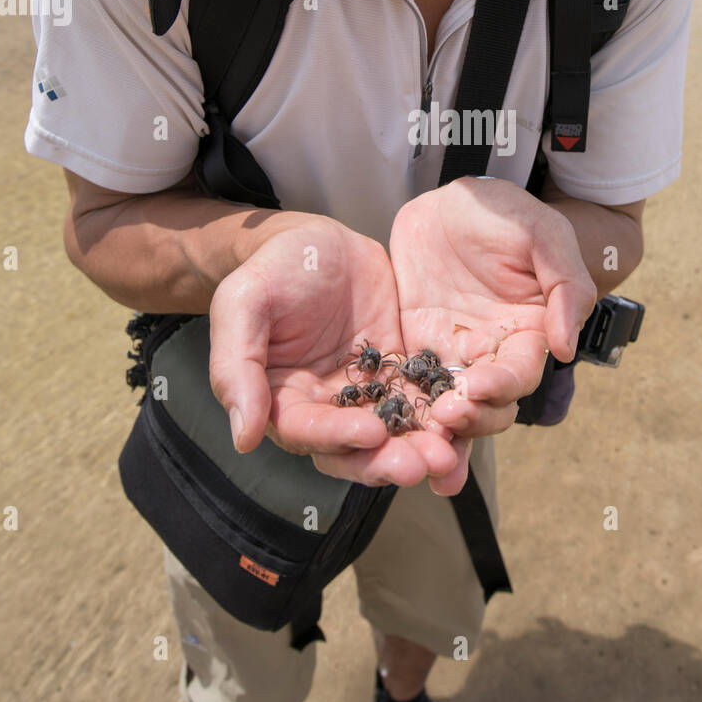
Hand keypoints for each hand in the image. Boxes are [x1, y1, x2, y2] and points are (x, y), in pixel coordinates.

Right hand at [207, 217, 461, 488]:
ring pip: (393, 433)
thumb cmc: (271, 269)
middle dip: (388, 460)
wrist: (316, 239)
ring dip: (418, 447)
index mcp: (281, 400)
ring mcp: (365, 393)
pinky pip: (420, 399)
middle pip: (355, 449)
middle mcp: (324, 407)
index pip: (308, 433)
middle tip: (424, 463)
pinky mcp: (397, 373)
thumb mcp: (243, 304)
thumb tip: (244, 438)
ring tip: (447, 452)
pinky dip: (439, 415)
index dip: (338, 437)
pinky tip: (464, 418)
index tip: (372, 434)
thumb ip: (237, 369)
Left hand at [389, 177, 596, 482]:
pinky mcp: (413, 351)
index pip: (521, 376)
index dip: (503, 387)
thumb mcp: (544, 235)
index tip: (479, 385)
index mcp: (528, 333)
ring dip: (437, 433)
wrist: (449, 201)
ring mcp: (451, 357)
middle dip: (470, 420)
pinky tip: (382, 436)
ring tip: (417, 444)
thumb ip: (565, 285)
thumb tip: (565, 348)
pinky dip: (401, 417)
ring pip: (449, 411)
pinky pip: (409, 391)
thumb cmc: (505, 213)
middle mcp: (492, 355)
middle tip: (445, 414)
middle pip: (488, 408)